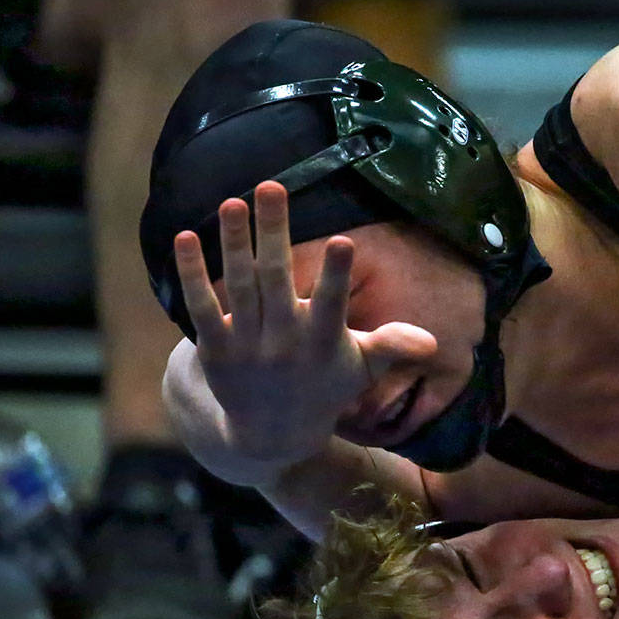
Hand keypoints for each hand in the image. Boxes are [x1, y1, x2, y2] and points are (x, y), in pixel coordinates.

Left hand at [171, 181, 435, 481]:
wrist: (273, 432)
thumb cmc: (326, 388)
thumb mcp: (363, 369)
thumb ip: (391, 346)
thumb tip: (433, 342)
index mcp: (323, 342)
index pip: (331, 304)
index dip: (336, 274)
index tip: (342, 241)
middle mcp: (283, 342)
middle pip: (276, 279)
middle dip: (274, 231)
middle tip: (271, 186)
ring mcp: (246, 344)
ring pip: (239, 285)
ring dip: (234, 242)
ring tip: (233, 202)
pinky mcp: (215, 347)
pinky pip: (201, 305)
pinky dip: (192, 273)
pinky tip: (186, 236)